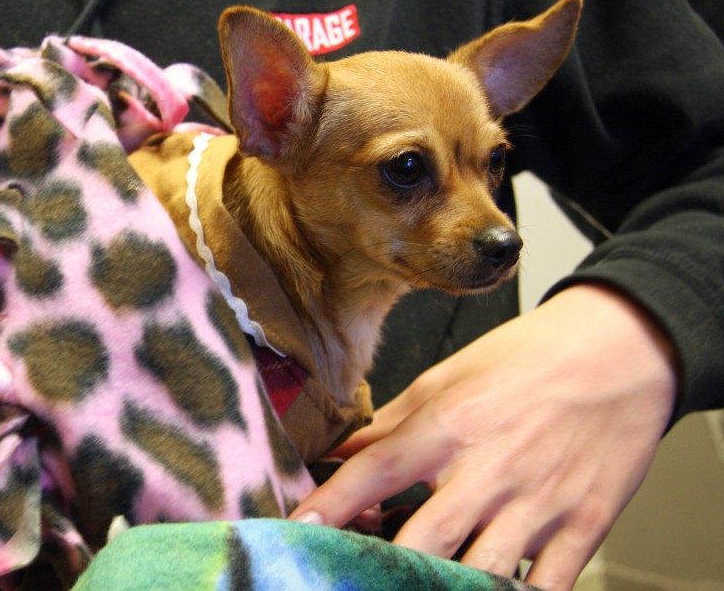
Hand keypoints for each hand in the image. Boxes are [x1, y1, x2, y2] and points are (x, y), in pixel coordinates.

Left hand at [289, 284, 677, 590]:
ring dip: (448, 586)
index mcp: (449, 426)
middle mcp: (489, 469)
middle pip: (423, 540)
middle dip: (383, 567)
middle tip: (352, 574)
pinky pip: (547, 587)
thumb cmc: (529, 361)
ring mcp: (538, 503)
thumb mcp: (448, 377)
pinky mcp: (583, 526)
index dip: (331, 504)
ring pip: (482, 572)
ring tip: (417, 584)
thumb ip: (390, 423)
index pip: (375, 471)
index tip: (297, 529)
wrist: (620, 351)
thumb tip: (337, 453)